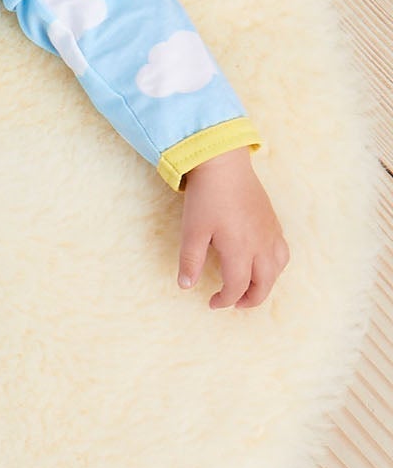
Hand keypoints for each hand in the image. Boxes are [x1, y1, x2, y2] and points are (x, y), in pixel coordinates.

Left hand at [177, 147, 288, 308]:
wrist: (224, 164)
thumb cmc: (206, 197)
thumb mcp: (192, 231)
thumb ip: (190, 261)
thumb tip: (186, 286)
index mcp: (240, 250)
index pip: (237, 287)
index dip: (225, 300)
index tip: (212, 303)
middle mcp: (261, 245)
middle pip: (264, 284)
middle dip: (250, 299)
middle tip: (234, 303)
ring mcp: (270, 232)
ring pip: (278, 269)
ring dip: (266, 284)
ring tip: (249, 288)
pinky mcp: (273, 221)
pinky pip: (282, 252)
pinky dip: (274, 266)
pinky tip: (260, 262)